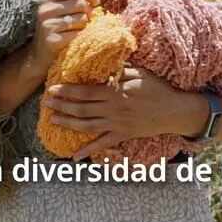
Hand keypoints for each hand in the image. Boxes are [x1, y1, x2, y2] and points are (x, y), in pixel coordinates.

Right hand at [26, 0, 99, 73]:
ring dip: (84, 25)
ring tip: (76, 29)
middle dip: (89, 12)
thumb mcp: (65, 8)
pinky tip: (72, 39)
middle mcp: (45, 10)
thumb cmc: (57, 28)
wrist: (40, 55)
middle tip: (85, 19)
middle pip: (80, 3)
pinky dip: (79, 36)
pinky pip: (77, 33)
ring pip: (81, 18)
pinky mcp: (53, 40)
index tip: (96, 1)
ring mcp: (48, 25)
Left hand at [40, 68, 207, 160]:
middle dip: (62, 106)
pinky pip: (102, 145)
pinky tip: (74, 157)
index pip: (86, 91)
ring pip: (87, 125)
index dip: (68, 91)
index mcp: (116, 92)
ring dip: (68, 123)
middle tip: (46, 102)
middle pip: (82, 108)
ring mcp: (117, 124)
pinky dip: (88, 151)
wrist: (175, 111)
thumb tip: (102, 64)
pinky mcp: (122, 135)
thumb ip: (119, 70)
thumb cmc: (157, 88)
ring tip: (52, 120)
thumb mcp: (139, 73)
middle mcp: (113, 109)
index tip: (53, 88)